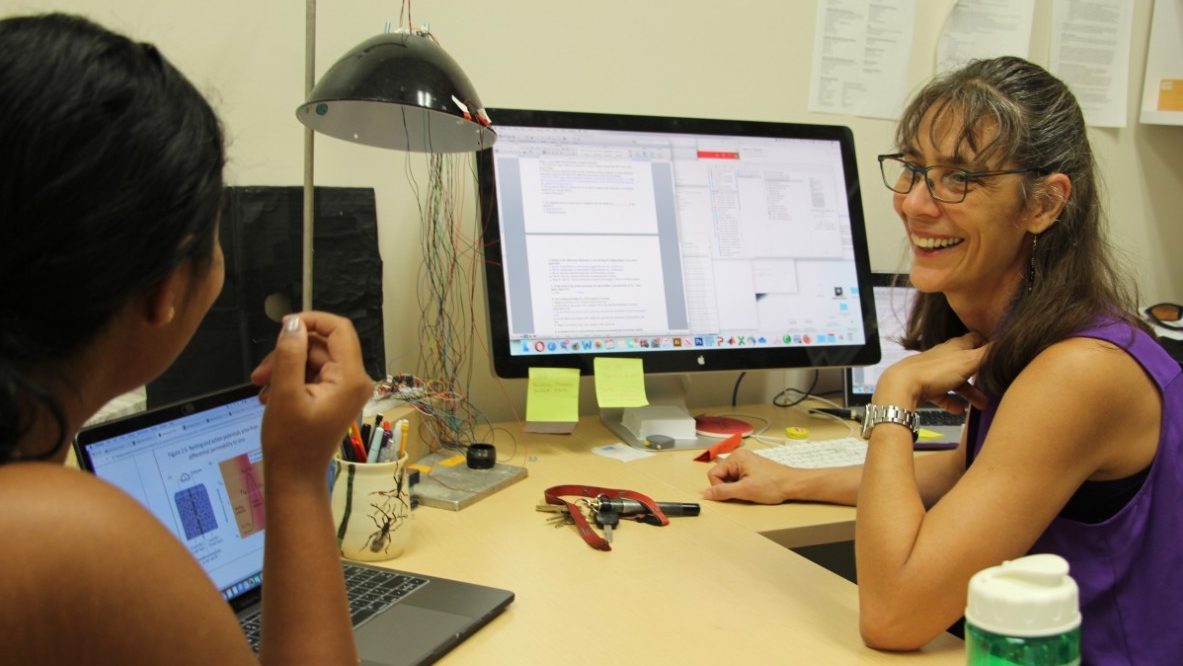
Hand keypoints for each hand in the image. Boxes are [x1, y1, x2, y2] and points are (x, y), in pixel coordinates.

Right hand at [250, 313, 372, 483]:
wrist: (294, 476)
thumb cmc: (290, 443)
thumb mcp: (284, 394)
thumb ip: (289, 355)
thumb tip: (293, 324)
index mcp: (350, 378)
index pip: (339, 329)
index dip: (311, 320)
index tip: (283, 327)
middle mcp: (354, 380)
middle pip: (321, 345)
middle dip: (288, 354)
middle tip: (260, 374)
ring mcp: (345, 389)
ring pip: (312, 359)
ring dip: (284, 368)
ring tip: (262, 388)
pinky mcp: (334, 396)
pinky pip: (312, 374)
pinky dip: (290, 380)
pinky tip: (271, 396)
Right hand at [703, 449, 794, 503]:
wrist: (793, 484)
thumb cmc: (773, 485)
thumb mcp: (745, 490)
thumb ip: (723, 491)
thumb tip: (706, 493)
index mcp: (735, 457)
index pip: (714, 473)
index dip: (719, 487)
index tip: (732, 494)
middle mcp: (739, 456)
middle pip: (721, 475)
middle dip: (729, 487)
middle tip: (744, 492)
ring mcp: (746, 461)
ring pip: (730, 477)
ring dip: (736, 487)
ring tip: (751, 490)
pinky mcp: (752, 467)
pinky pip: (738, 477)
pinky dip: (742, 485)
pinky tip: (754, 488)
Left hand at [875, 332, 989, 412]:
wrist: (902, 385)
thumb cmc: (935, 370)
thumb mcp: (967, 360)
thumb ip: (987, 354)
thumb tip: (1006, 342)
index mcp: (955, 346)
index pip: (974, 339)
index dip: (986, 344)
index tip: (998, 352)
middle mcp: (944, 356)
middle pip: (967, 364)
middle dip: (981, 375)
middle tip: (994, 386)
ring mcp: (933, 372)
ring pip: (956, 381)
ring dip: (969, 392)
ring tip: (982, 405)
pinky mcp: (924, 387)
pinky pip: (941, 395)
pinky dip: (951, 402)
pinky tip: (958, 411)